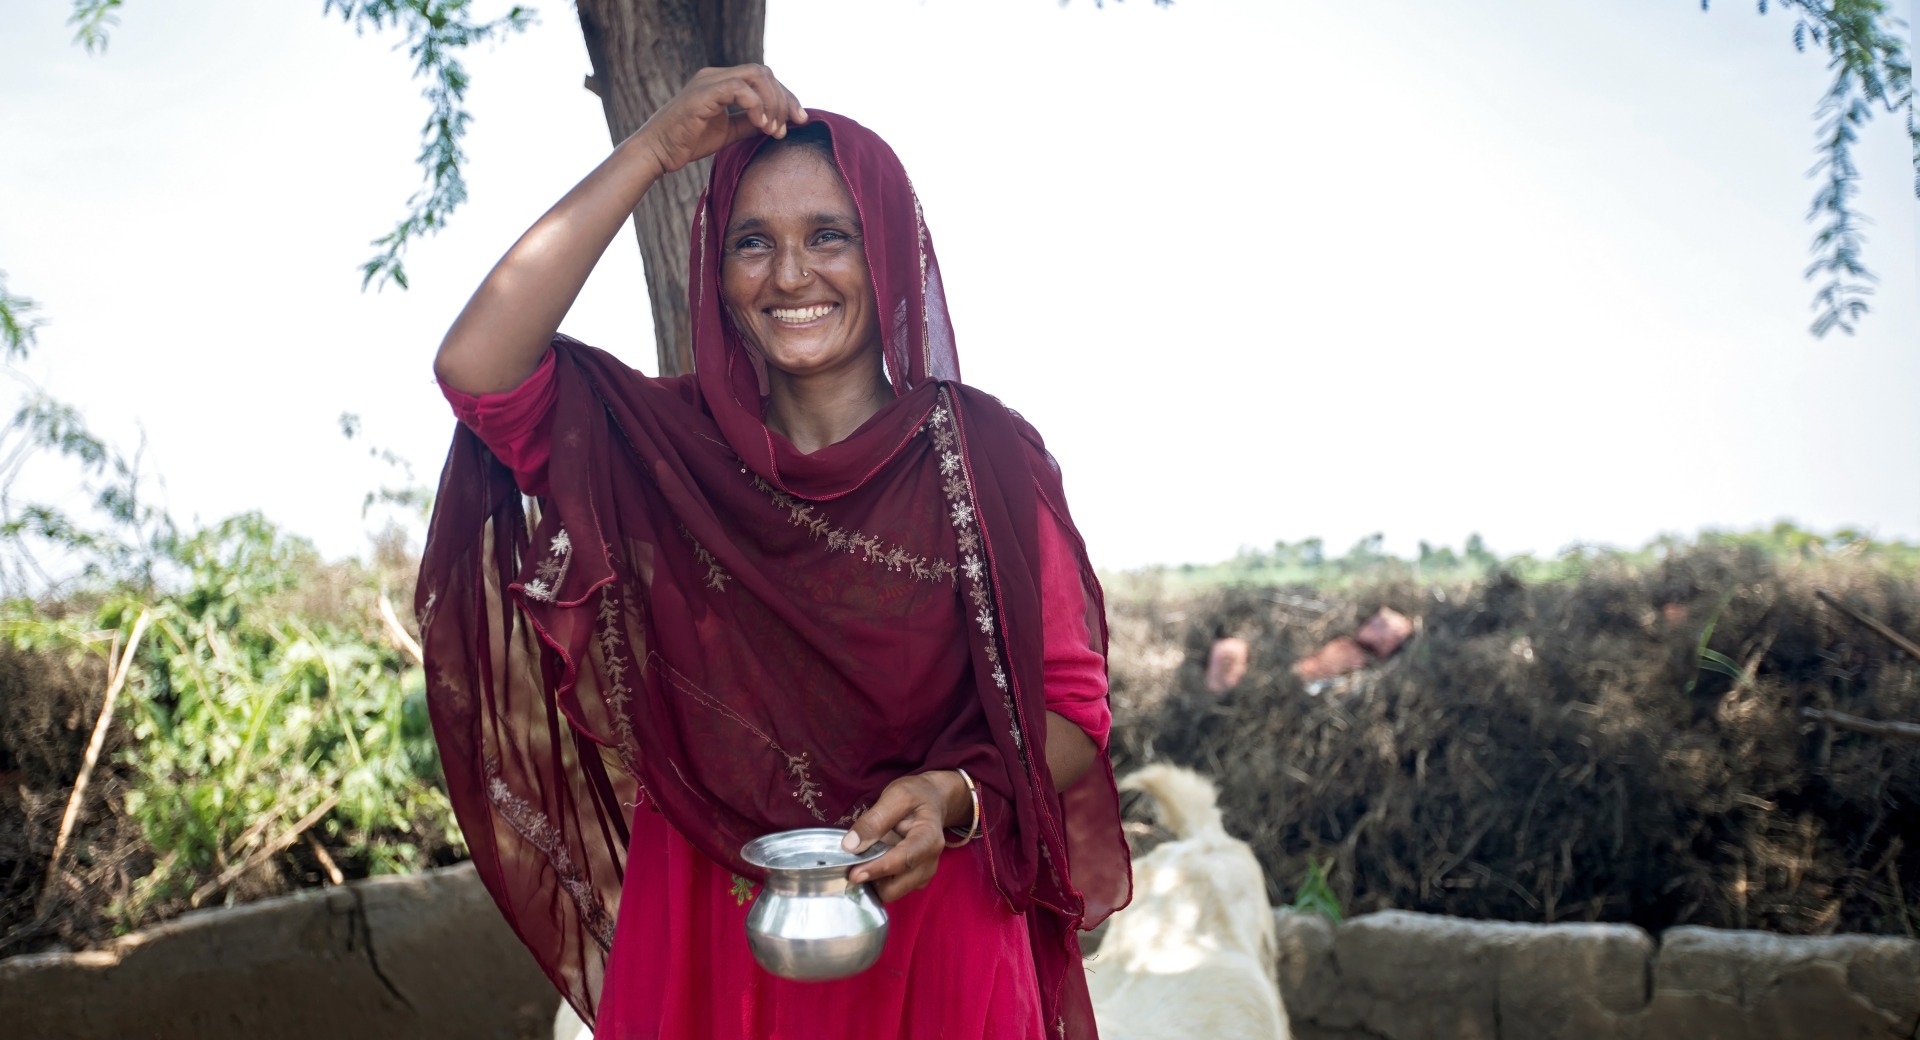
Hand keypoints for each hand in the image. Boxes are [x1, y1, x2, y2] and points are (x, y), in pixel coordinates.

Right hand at [632, 64, 807, 175]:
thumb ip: (750, 123)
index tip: (799, 120)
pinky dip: (756, 105)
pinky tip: (760, 125)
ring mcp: (708, 81)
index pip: (763, 78)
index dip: (786, 97)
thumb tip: (778, 123)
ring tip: (773, 130)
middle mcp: (715, 75)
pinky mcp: (703, 93)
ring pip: (756, 75)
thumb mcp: (728, 132)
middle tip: (789, 127)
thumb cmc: (687, 143)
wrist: (657, 152)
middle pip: (764, 73)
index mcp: (721, 82)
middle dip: (785, 99)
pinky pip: (739, 88)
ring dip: (772, 103)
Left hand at [840, 770, 968, 902]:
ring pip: (893, 892)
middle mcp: (930, 861)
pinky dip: (879, 883)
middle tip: (850, 866)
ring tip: (861, 863)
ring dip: (874, 883)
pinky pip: (893, 890)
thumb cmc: (916, 796)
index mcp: (929, 838)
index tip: (853, 874)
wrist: (933, 801)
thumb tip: (850, 846)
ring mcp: (924, 873)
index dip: (877, 869)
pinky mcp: (916, 879)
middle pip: (898, 887)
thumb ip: (874, 820)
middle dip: (872, 881)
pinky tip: (871, 865)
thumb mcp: (896, 796)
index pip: (903, 860)